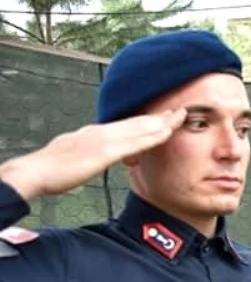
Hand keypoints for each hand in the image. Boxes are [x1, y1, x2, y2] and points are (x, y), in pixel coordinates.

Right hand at [0, 109, 185, 200]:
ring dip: (161, 122)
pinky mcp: (104, 152)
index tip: (163, 116)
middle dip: (160, 117)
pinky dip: (152, 137)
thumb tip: (95, 152)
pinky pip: (134, 143)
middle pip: (137, 122)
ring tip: (180, 116)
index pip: (126, 125)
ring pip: (139, 128)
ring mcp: (104, 140)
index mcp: (95, 133)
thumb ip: (88, 151)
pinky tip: (166, 134)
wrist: (37, 171)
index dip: (147, 120)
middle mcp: (101, 132)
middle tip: (180, 110)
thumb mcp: (75, 155)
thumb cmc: (53, 168)